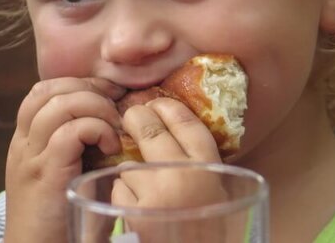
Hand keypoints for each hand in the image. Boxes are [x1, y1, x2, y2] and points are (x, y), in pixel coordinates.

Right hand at [3, 77, 125, 242]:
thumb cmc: (65, 220)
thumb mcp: (74, 172)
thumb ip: (86, 144)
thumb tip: (125, 117)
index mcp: (27, 141)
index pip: (45, 90)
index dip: (81, 84)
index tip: (111, 95)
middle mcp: (23, 144)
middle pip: (50, 89)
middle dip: (90, 89)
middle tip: (117, 105)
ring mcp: (31, 157)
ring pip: (60, 103)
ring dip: (96, 107)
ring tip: (115, 128)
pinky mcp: (45, 174)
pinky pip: (70, 131)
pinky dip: (97, 130)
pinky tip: (112, 146)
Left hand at [112, 98, 230, 240]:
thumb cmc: (207, 230)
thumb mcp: (215, 191)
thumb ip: (197, 163)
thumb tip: (171, 130)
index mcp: (209, 166)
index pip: (185, 121)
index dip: (167, 108)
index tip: (157, 105)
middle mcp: (182, 174)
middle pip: (150, 131)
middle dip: (136, 119)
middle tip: (131, 117)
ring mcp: (155, 193)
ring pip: (129, 164)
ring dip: (131, 172)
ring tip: (145, 189)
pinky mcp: (133, 213)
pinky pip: (119, 189)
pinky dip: (123, 195)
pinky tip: (136, 208)